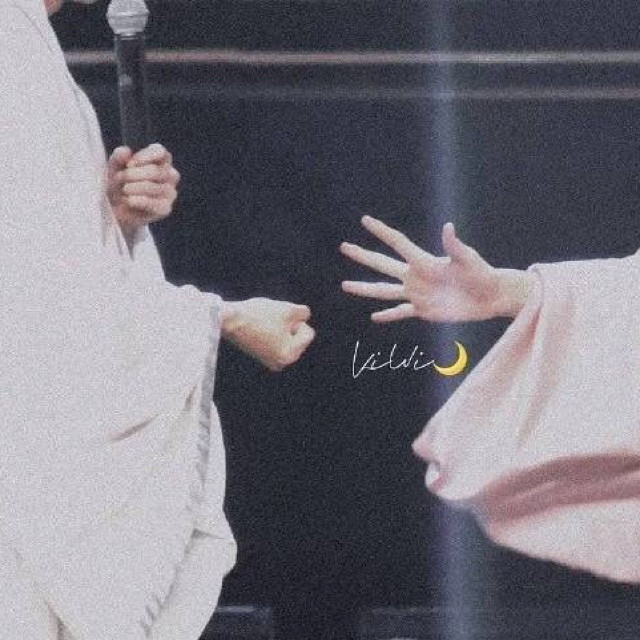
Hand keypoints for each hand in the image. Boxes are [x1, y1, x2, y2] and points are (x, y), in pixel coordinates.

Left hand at [106, 143, 179, 236]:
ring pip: (156, 187)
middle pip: (156, 171)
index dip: (145, 156)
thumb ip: (118, 158)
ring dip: (135, 188)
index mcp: (160, 160)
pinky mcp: (166, 208)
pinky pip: (156, 204)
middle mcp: (169, 175)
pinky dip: (140, 201)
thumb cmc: (119, 184)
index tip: (129, 164)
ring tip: (123, 190)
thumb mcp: (114, 168)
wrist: (117, 209)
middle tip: (119, 178)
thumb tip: (125, 151)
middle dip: (134, 174)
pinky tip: (129, 200)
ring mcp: (170, 192)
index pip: (160, 152)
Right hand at [221, 298, 314, 370]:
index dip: (297, 320)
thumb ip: (304, 313)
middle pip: (298, 337)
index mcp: (290, 355)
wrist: (228, 319)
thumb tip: (304, 318)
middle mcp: (281, 363)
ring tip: (264, 325)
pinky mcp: (261, 356)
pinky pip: (276, 341)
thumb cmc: (258, 315)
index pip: (308, 333)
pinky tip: (259, 328)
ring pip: (287, 338)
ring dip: (281, 328)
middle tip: (271, 321)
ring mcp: (270, 361)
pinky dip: (272, 332)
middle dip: (290, 326)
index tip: (279, 319)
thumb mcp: (288, 309)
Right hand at [340, 216, 533, 321]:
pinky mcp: (422, 310)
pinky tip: (374, 317)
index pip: (397, 243)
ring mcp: (416, 293)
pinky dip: (388, 315)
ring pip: (383, 291)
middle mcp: (415, 276)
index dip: (381, 231)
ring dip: (364, 288)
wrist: (490, 296)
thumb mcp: (468, 259)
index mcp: (423, 261)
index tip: (365, 220)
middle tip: (344, 247)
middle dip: (363, 256)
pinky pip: (400, 312)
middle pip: (382, 264)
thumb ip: (455, 246)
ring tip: (345, 285)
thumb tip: (448, 227)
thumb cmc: (482, 273)